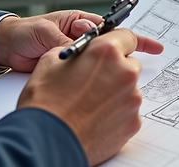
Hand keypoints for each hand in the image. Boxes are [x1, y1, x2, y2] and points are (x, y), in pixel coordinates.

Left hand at [0, 10, 163, 71]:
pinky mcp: (69, 74)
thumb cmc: (24, 33)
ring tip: (109, 85)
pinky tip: (97, 94)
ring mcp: (77, 58)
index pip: (114, 32)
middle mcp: (83, 41)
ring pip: (101, 68)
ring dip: (107, 75)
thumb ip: (66, 39)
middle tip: (129, 70)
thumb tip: (85, 45)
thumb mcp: (46, 33)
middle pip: (112, 52)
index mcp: (81, 24)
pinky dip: (93, 85)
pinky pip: (87, 79)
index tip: (154, 48)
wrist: (4, 48)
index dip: (134, 40)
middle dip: (122, 61)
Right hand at [18, 29, 164, 165]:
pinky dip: (115, 114)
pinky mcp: (133, 122)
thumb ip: (77, 51)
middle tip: (93, 81)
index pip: (126, 36)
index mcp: (106, 52)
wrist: (45, 142)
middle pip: (128, 64)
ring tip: (89, 105)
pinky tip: (94, 118)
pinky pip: (128, 112)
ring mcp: (132, 99)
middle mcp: (125, 73)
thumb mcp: (51, 61)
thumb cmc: (45, 103)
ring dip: (114, 93)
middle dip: (114, 70)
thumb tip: (85, 52)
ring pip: (129, 89)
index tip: (117, 47)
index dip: (118, 42)